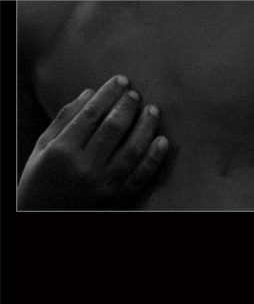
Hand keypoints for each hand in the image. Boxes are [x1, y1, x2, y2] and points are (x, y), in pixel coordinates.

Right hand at [17, 75, 167, 209]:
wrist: (43, 223)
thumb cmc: (40, 181)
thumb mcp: (41, 150)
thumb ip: (63, 120)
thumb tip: (89, 92)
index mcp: (61, 152)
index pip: (91, 113)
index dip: (109, 93)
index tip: (121, 80)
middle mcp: (82, 168)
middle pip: (113, 128)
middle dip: (128, 106)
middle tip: (135, 94)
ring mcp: (101, 186)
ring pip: (132, 149)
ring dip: (146, 126)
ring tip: (153, 110)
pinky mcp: (116, 201)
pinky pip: (140, 177)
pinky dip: (154, 158)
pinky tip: (162, 140)